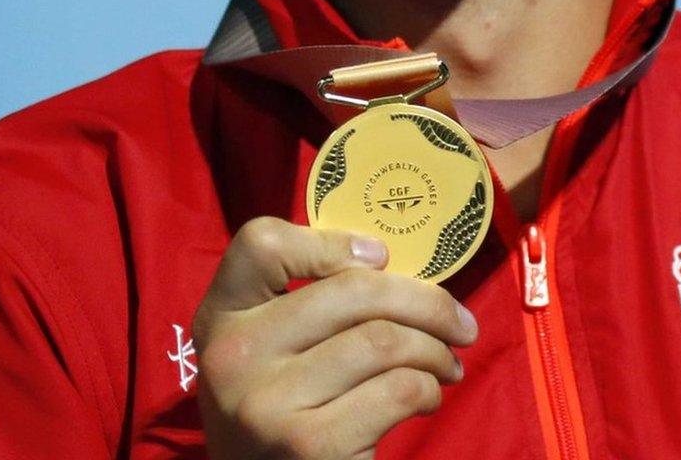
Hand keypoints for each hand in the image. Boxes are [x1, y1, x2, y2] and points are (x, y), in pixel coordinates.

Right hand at [192, 217, 478, 458]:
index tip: (382, 258)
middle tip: (460, 324)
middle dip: (427, 303)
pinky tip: (425, 398)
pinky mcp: (308, 445)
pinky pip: (397, 389)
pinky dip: (428, 389)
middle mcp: (232, 356)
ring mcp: (267, 403)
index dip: (331, 240)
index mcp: (220, 318)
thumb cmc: (289, 407)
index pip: (262, 245)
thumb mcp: (276, 349)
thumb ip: (313, 301)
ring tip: (447, 365)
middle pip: (352, 290)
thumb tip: (394, 264)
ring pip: (384, 340)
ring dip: (435, 350)